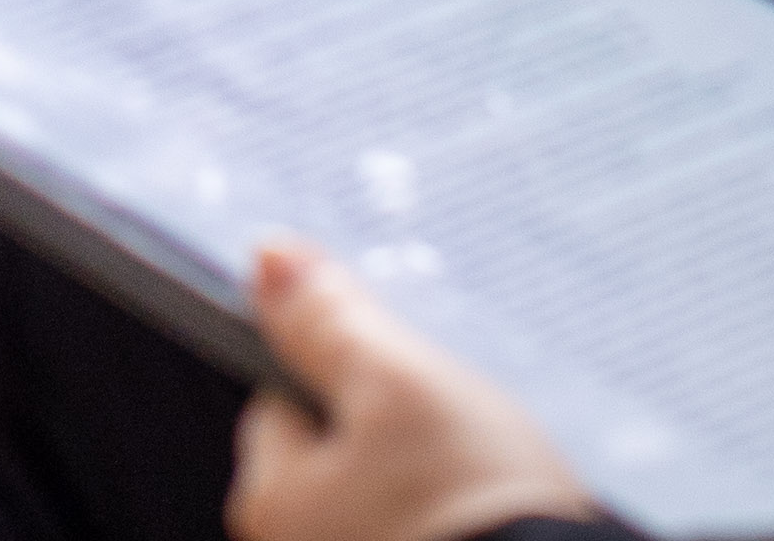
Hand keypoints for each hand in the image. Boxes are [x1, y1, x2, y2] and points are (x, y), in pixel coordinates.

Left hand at [225, 242, 594, 540]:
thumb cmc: (473, 505)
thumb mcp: (399, 387)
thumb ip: (330, 323)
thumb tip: (270, 259)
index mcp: (272, 503)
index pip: (282, 401)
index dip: (342, 369)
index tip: (397, 362)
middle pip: (339, 451)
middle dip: (392, 424)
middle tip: (455, 416)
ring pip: (390, 488)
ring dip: (434, 467)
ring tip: (491, 458)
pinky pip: (435, 519)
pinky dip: (462, 506)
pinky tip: (503, 498)